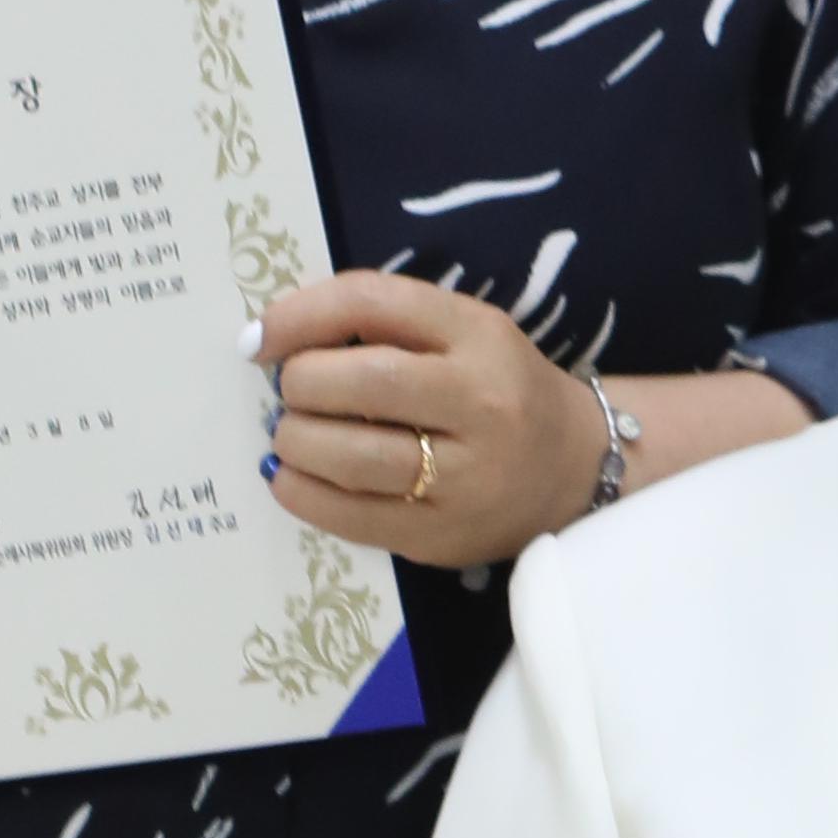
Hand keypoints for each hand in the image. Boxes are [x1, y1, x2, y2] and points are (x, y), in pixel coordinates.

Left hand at [254, 277, 805, 565]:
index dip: (300, 315)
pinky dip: (302, 492)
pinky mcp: (444, 534)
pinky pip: (351, 516)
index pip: (373, 303)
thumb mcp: (460, 331)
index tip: (261, 337)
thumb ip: (381, 323)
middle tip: (290, 391)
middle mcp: (481, 401)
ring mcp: (466, 475)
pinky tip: (291, 477)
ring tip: (292, 434)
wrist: (576, 467)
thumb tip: (268, 338)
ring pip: (351, 455)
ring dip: (295, 440)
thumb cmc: (497, 387)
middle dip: (299, 383)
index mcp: (478, 334)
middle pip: (361, 380)